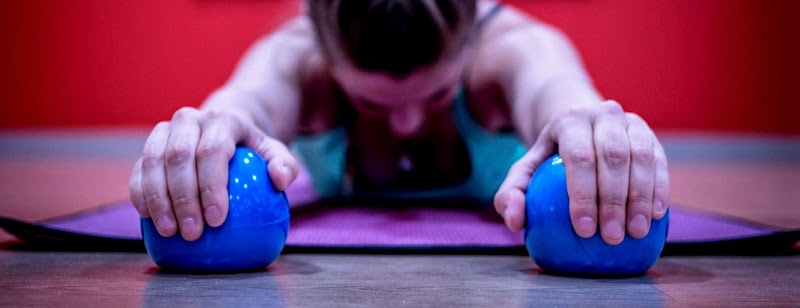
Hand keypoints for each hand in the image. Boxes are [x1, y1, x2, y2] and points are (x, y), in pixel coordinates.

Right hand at [128, 107, 298, 240]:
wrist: (224, 126)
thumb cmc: (252, 147)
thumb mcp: (275, 151)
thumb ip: (285, 164)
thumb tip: (281, 180)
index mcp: (222, 119)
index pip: (213, 151)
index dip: (212, 186)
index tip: (216, 220)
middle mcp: (189, 120)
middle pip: (179, 157)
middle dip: (183, 198)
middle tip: (193, 232)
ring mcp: (165, 131)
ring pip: (153, 162)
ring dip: (158, 199)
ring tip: (170, 232)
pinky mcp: (149, 146)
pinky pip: (139, 170)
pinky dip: (141, 194)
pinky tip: (149, 219)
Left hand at [494, 100, 668, 244]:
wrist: (579, 128)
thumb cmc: (549, 159)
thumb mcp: (524, 172)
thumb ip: (511, 195)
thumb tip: (514, 222)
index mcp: (570, 120)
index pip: (579, 157)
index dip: (583, 194)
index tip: (584, 230)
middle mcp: (603, 115)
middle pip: (613, 156)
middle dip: (615, 199)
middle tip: (611, 237)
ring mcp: (630, 122)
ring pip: (641, 157)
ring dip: (641, 197)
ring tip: (636, 233)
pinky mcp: (651, 136)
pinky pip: (659, 162)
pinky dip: (660, 188)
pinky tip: (657, 216)